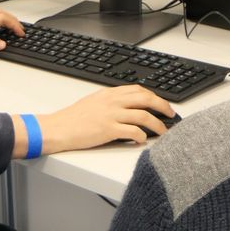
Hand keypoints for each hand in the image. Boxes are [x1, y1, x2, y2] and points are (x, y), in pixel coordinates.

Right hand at [13, 85, 175, 157]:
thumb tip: (128, 108)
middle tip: (171, 115)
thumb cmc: (73, 119)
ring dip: (157, 124)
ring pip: (143, 115)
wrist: (57, 128)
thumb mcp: (93, 103)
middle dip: (163, 106)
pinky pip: (132, 132)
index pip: (138, 90)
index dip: (154, 96)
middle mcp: (112, 101)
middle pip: (146, 99)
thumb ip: (111, 102)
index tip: (161, 103)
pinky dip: (141, 136)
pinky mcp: (108, 130)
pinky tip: (142, 141)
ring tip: (163, 132)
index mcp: (109, 94)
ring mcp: (111, 115)